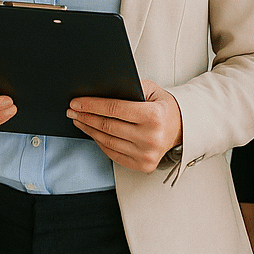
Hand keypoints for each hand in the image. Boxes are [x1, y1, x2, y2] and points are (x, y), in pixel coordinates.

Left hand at [67, 79, 181, 173]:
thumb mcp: (150, 89)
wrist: (181, 127)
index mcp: (153, 116)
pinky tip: (92, 133)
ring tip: (79, 120)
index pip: (115, 109)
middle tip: (72, 110)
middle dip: (86, 116)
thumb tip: (99, 89)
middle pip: (108, 126)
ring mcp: (147, 155)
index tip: (76, 102)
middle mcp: (151, 137)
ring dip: (89, 130)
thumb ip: (128, 87)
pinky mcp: (143, 166)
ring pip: (108, 141)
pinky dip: (100, 143)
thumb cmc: (163, 106)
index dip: (92, 105)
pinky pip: (114, 154)